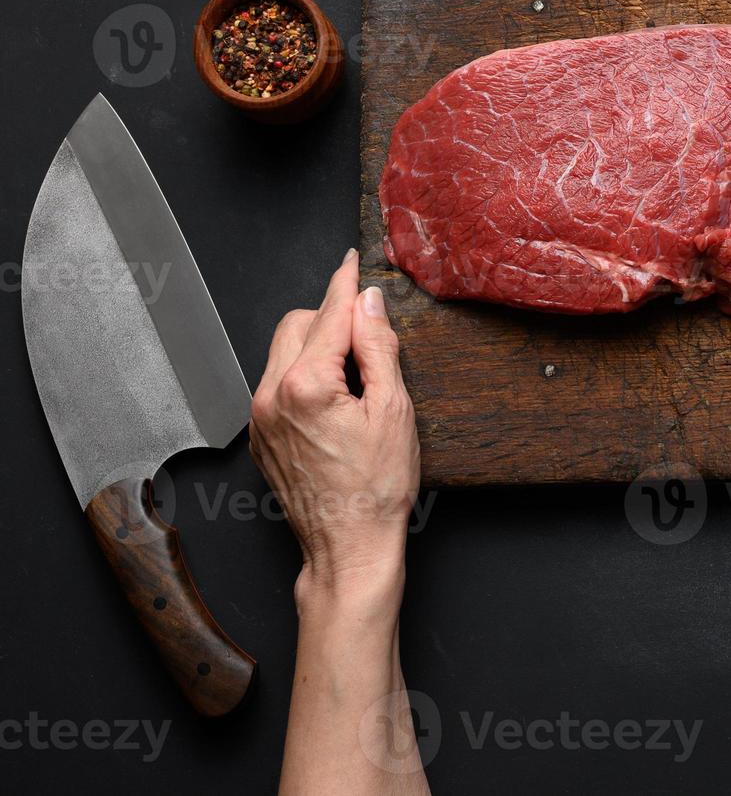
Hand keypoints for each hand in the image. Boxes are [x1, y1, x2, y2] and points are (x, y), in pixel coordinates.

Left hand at [249, 249, 419, 600]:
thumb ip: (377, 347)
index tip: (351, 260)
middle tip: (369, 331)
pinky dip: (305, 375)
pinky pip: (277, 384)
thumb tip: (367, 302)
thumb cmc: (377, 489)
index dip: (345, 284)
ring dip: (317, 346)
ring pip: (283, 353)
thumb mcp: (393, 409)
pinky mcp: (261, 436)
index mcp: (305, 385)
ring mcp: (260, 418)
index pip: (329, 315)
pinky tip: (337, 398)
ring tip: (357, 374)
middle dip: (330, 317)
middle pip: (296, 325)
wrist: (350, 546)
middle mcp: (270, 396)